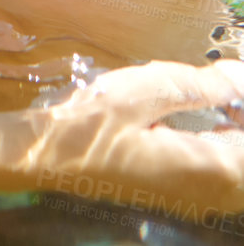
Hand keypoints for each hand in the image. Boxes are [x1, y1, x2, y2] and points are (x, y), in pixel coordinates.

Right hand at [0, 59, 243, 214]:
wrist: (47, 157)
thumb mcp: (143, 90)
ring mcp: (195, 198)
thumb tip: (239, 77)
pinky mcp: (180, 194)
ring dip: (234, 132)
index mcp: (207, 167)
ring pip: (238, 169)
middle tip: (227, 80)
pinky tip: (207, 118)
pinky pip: (223, 174)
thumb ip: (198, 85)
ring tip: (219, 94)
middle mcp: (209, 192)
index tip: (236, 72)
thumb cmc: (90, 122)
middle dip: (241, 116)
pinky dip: (225, 146)